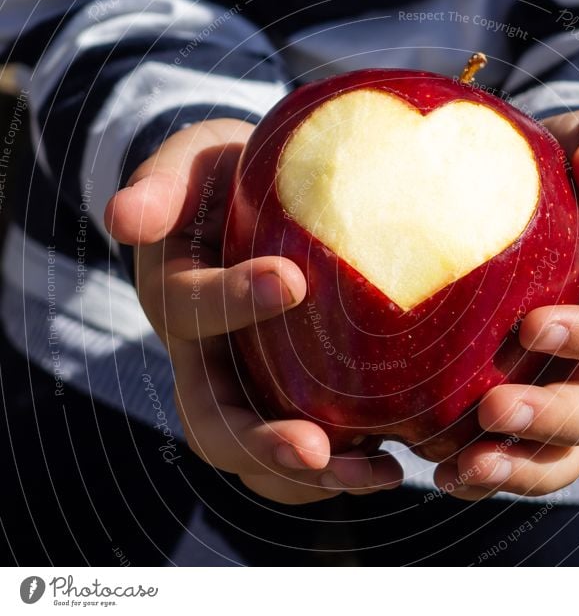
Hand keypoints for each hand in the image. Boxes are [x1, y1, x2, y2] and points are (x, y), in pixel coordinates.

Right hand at [104, 119, 402, 503]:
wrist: (252, 205)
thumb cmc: (229, 180)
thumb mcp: (191, 163)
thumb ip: (161, 183)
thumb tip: (122, 221)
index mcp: (177, 296)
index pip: (191, 306)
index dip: (233, 301)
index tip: (293, 282)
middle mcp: (206, 358)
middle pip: (215, 420)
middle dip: (260, 441)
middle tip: (314, 449)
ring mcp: (250, 385)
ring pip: (259, 457)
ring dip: (312, 477)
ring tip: (378, 474)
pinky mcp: (294, 396)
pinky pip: (308, 449)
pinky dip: (344, 468)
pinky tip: (394, 464)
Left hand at [434, 107, 578, 499]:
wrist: (540, 202)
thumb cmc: (573, 170)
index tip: (536, 327)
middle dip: (550, 419)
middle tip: (492, 410)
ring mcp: (563, 386)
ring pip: (560, 452)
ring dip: (516, 467)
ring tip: (459, 470)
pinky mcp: (521, 402)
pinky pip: (514, 455)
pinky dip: (482, 472)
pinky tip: (438, 471)